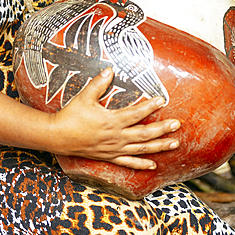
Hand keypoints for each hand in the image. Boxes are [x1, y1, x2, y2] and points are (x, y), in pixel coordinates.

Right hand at [48, 68, 180, 169]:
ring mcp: (114, 149)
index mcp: (112, 121)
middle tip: (177, 124)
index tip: (162, 100)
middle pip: (145, 134)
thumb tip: (109, 69)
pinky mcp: (109, 157)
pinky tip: (153, 165)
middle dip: (163, 129)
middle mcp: (116, 137)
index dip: (150, 107)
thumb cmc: (71, 116)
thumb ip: (98, 83)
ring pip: (141, 149)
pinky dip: (141, 164)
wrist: (58, 137)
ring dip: (159, 146)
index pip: (136, 113)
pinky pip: (128, 163)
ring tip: (175, 143)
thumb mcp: (84, 97)